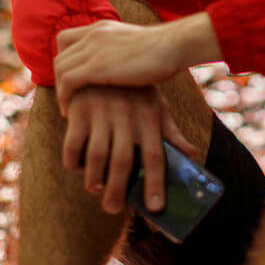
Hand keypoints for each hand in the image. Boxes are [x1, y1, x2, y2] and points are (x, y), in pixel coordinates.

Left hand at [53, 14, 219, 113]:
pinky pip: (67, 82)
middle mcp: (93, 35)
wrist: (173, 46)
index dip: (64, 60)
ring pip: (60, 69)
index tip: (72, 80)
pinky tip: (70, 112)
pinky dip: (64, 97)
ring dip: (60, 91)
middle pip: (60, 56)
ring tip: (68, 108)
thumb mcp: (135, 45)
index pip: (66, 39)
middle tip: (68, 98)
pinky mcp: (97, 66)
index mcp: (102, 28)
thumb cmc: (164, 51)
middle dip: (60, 80)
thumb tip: (121, 66)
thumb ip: (121, 51)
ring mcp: (94, 49)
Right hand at [61, 84, 199, 213]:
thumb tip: (191, 155)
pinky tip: (77, 168)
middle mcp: (127, 115)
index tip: (154, 208)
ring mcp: (101, 112)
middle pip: (124, 161)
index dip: (155, 183)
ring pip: (97, 154)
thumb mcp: (156, 105)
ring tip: (95, 190)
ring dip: (94, 178)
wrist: (103, 55)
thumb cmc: (135, 90)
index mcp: (149, 117)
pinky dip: (73, 160)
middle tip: (113, 209)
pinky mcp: (79, 110)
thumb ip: (171, 131)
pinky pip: (73, 143)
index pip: (155, 156)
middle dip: (118, 189)